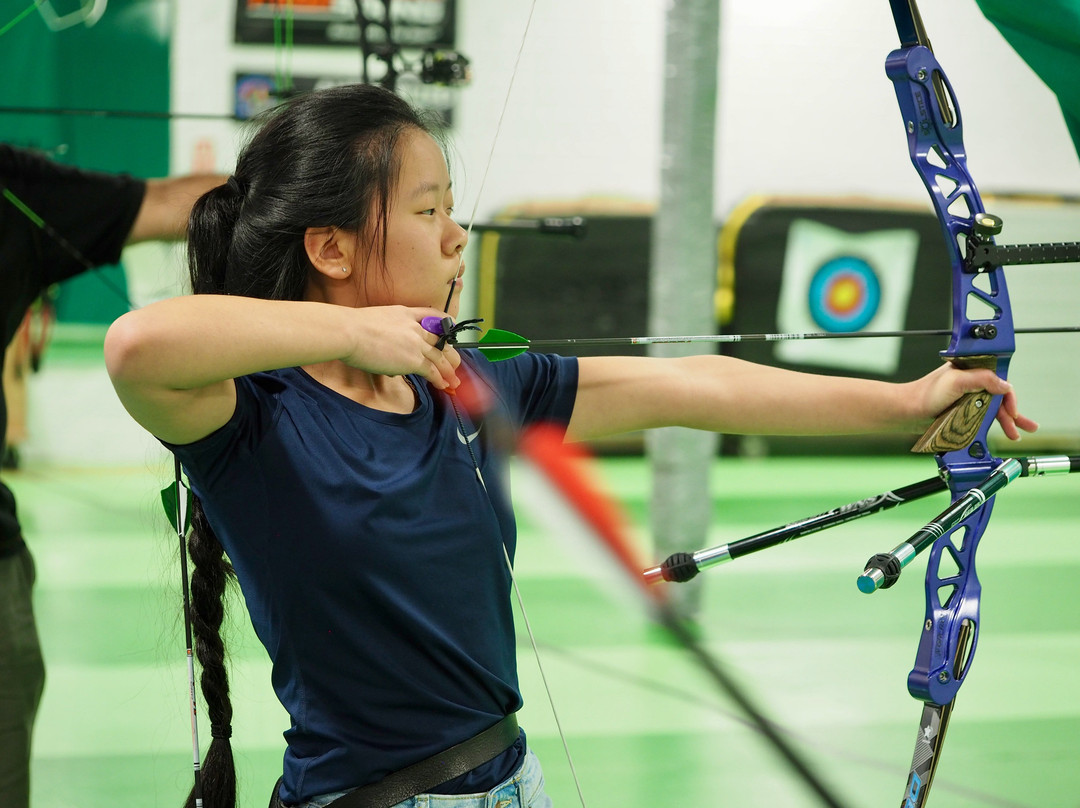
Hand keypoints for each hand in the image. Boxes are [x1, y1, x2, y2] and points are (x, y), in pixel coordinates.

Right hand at [343, 306, 460, 390]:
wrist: (349, 331)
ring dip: (448, 371)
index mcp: (405, 312)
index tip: (449, 330)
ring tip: (453, 381)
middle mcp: (415, 326)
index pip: (431, 314)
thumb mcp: (374, 319)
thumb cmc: (351, 327)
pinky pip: (432, 371)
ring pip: (440, 357)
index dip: (444, 322)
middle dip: (449, 354)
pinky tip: (443, 385)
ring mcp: (416, 343)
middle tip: (454, 364)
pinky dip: (440, 379)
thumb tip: (385, 345)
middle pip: (440, 340)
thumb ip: (387, 329)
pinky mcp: (413, 360)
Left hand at [914, 363, 1037, 439]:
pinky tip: (1001, 432)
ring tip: (1017, 433)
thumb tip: (1004, 385)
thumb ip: (982, 379)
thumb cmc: (925, 394)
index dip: (1008, 396)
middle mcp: (971, 382)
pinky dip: (993, 424)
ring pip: (993, 409)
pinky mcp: (962, 411)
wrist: (907, 412)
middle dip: (1013, 412)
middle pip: (999, 396)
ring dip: (1007, 421)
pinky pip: (983, 417)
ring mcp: (967, 398)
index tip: (1012, 410)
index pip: (999, 380)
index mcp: (971, 369)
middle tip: (1024, 426)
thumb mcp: (956, 381)